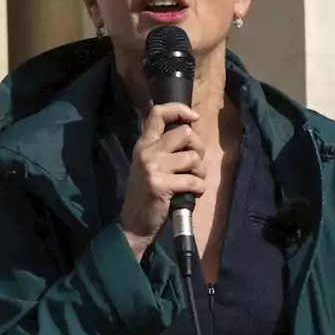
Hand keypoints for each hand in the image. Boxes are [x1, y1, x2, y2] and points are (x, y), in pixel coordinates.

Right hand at [119, 101, 203, 259]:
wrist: (134, 224)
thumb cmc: (147, 196)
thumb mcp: (150, 167)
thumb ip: (165, 150)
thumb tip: (192, 137)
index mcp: (144, 144)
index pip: (158, 113)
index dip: (179, 110)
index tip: (194, 117)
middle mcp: (147, 151)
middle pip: (185, 133)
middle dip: (199, 149)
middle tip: (195, 166)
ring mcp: (152, 167)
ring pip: (192, 157)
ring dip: (200, 172)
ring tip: (193, 183)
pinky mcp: (160, 185)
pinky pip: (193, 180)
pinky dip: (199, 188)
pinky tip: (193, 194)